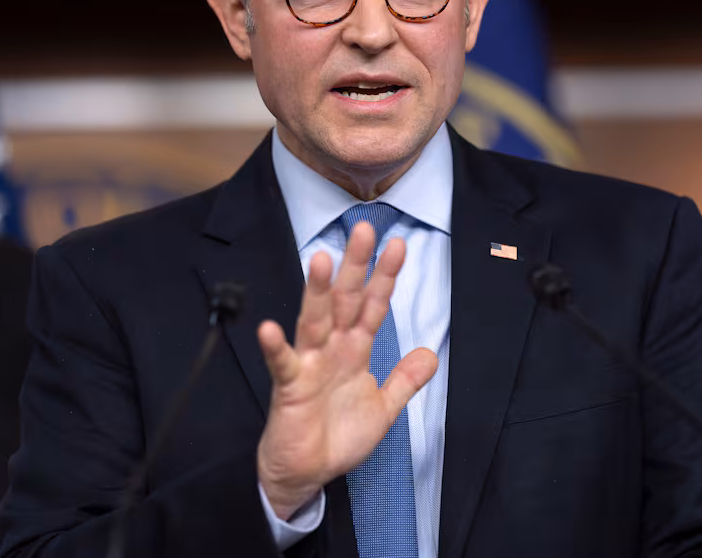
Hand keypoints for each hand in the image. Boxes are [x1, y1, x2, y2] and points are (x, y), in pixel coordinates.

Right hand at [256, 221, 438, 519]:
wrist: (307, 473)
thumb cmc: (338, 435)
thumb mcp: (383, 407)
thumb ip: (404, 379)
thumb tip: (430, 353)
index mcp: (354, 349)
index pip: (372, 305)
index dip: (385, 277)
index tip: (398, 245)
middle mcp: (331, 348)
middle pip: (344, 299)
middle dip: (354, 266)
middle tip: (364, 229)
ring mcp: (309, 363)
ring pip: (314, 320)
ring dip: (315, 292)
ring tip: (319, 260)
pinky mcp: (289, 387)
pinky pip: (283, 364)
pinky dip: (275, 347)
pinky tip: (270, 328)